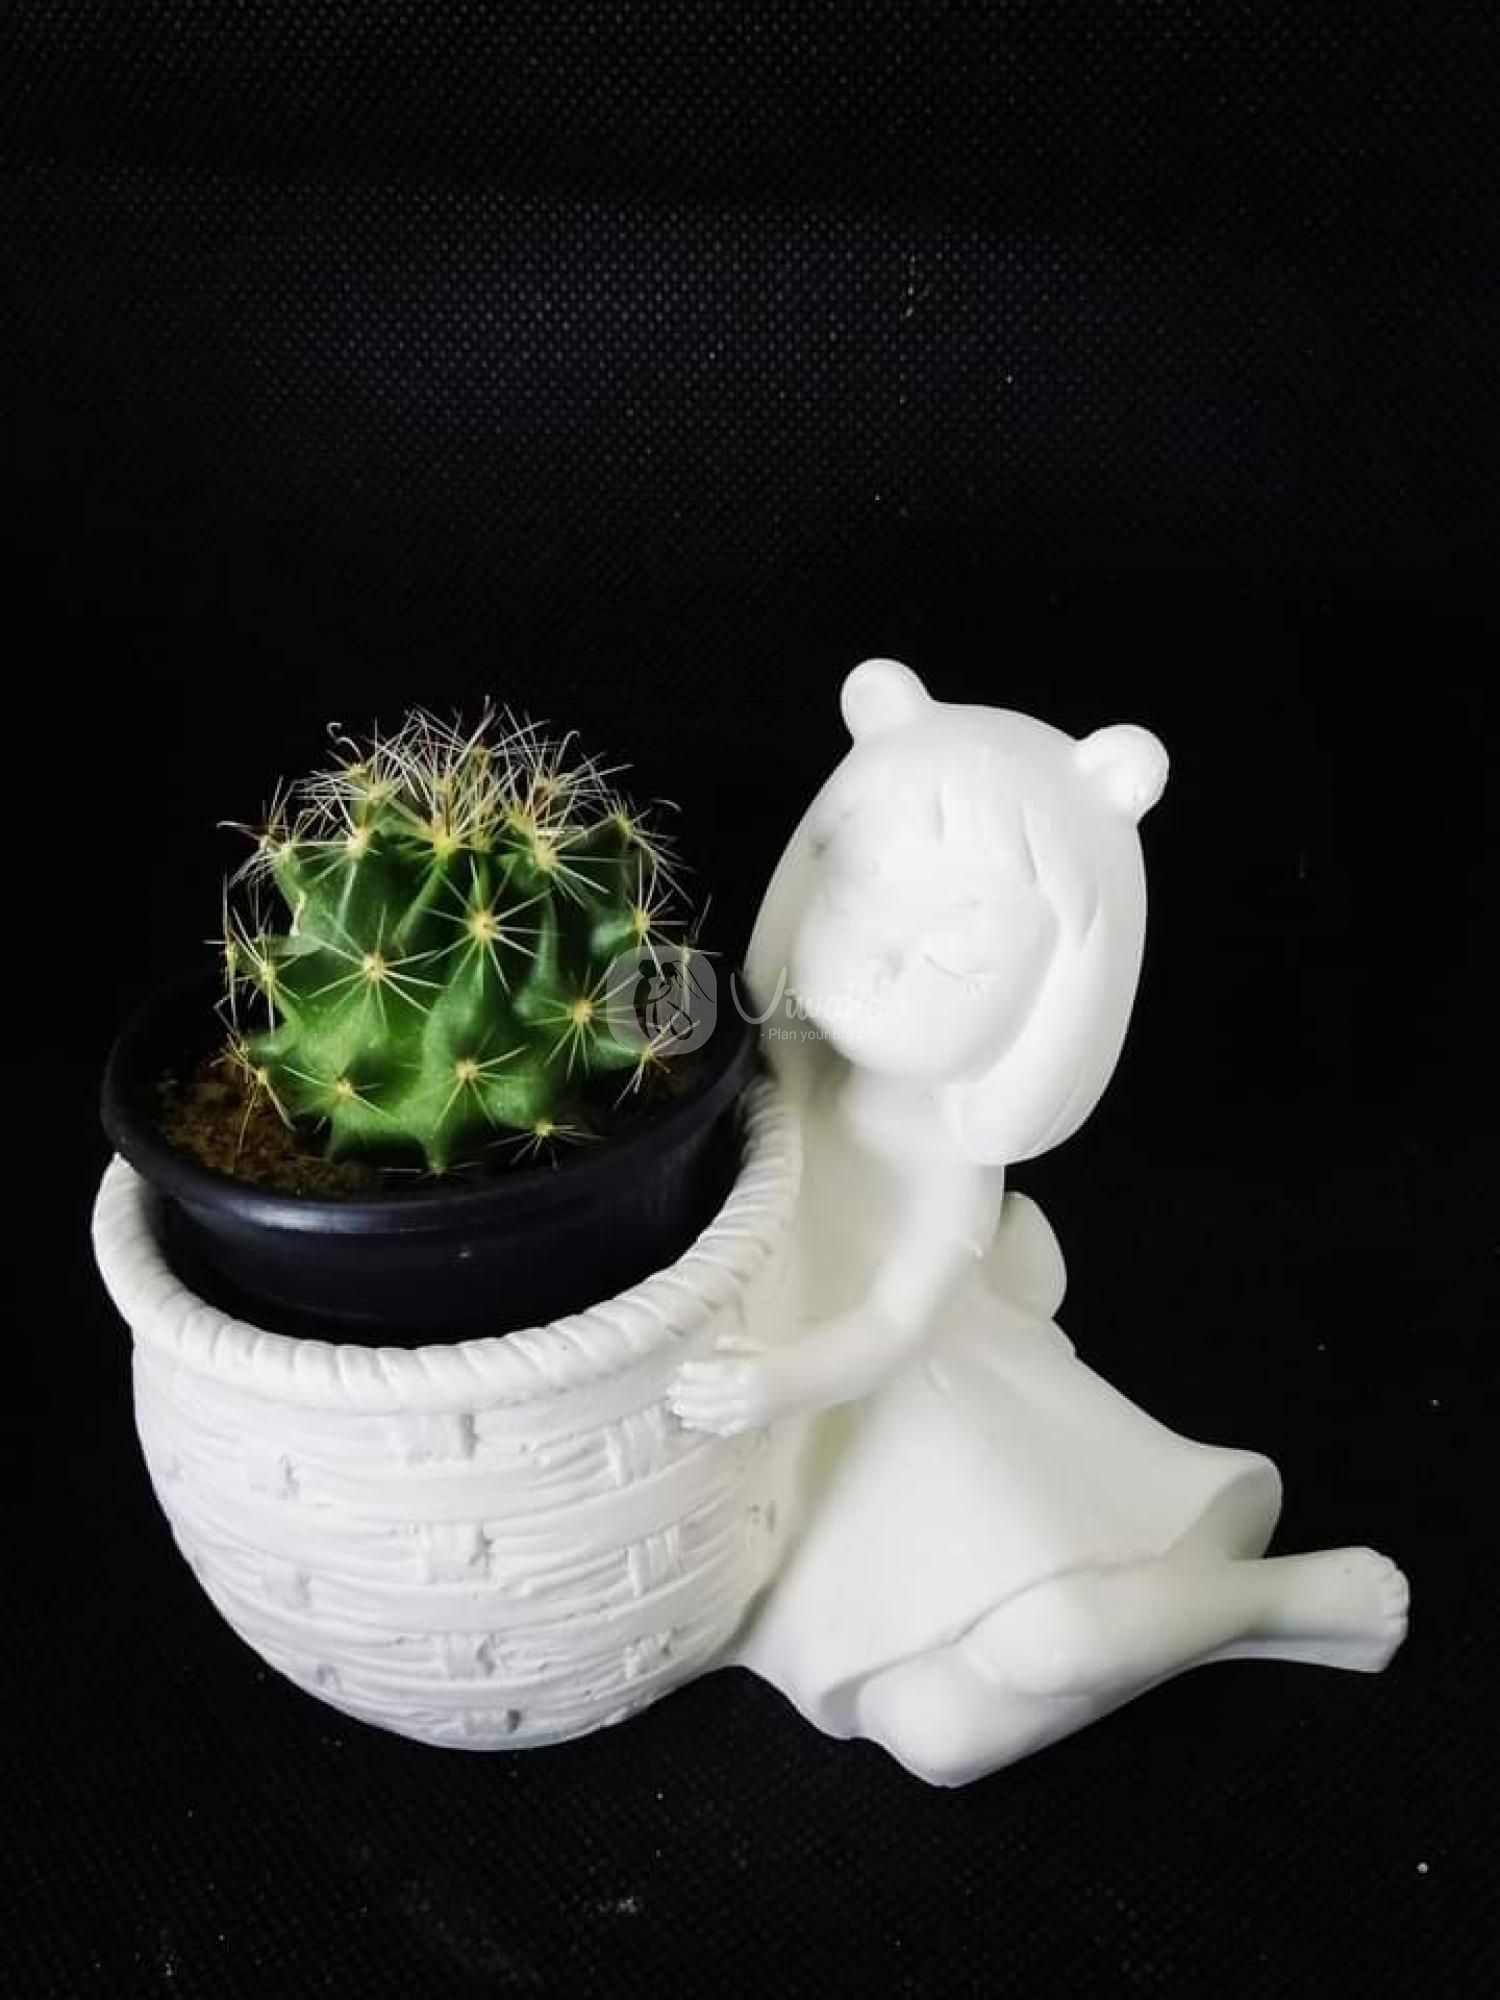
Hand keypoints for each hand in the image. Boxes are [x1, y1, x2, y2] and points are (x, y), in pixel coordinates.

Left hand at [666, 1336, 810, 1436]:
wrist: (813, 1381)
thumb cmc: (786, 1359)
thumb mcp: (762, 1345)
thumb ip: (738, 1343)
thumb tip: (715, 1342)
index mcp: (750, 1371)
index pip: (716, 1373)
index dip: (696, 1373)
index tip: (679, 1370)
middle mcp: (748, 1393)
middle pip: (711, 1396)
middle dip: (689, 1394)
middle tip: (670, 1393)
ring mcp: (750, 1412)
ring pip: (715, 1414)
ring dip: (694, 1412)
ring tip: (676, 1409)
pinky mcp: (753, 1423)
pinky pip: (727, 1427)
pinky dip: (708, 1426)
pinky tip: (693, 1424)